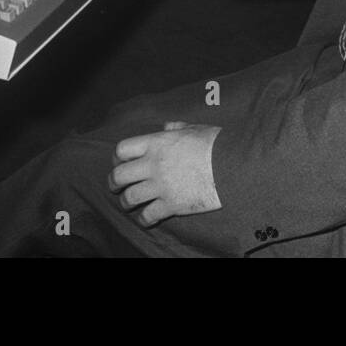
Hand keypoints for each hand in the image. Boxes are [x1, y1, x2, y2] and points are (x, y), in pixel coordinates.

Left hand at [108, 122, 222, 225]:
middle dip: (113, 182)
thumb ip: (176, 127)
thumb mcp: (194, 128)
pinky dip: (143, 219)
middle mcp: (154, 164)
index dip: (117, 158)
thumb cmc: (215, 144)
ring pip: (129, 198)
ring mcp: (161, 186)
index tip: (119, 163)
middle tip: (115, 186)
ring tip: (128, 204)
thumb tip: (167, 126)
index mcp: (156, 143)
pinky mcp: (171, 204)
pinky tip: (145, 219)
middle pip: (119, 175)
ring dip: (126, 202)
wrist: (232, 165)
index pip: (122, 149)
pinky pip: (147, 215)